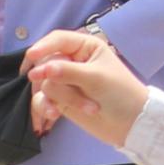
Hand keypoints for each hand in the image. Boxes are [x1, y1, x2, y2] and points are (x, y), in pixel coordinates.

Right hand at [19, 31, 147, 147]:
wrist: (131, 124)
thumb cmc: (121, 94)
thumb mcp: (95, 78)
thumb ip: (66, 72)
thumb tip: (38, 69)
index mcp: (85, 47)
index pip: (57, 40)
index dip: (43, 46)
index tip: (32, 56)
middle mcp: (72, 61)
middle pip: (46, 64)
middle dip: (61, 82)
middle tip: (78, 91)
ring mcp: (64, 81)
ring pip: (45, 84)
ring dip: (63, 98)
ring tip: (89, 108)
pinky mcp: (59, 99)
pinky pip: (41, 99)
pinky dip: (45, 107)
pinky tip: (54, 115)